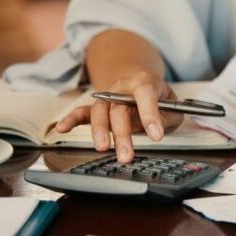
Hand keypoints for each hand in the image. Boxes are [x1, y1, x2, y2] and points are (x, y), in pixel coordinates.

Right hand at [56, 71, 183, 162]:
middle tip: (126, 155)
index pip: (146, 95)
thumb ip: (168, 116)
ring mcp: (108, 97)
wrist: (140, 80)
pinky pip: (82, 112)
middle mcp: (122, 88)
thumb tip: (157, 129)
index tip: (156, 135)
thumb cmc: (158, 96)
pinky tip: (62, 128)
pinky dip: (71, 119)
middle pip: (119, 108)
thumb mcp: (173, 105)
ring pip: (100, 112)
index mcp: (145, 82)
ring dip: (100, 131)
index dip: (150, 114)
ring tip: (103, 148)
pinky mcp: (98, 107)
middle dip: (122, 133)